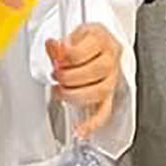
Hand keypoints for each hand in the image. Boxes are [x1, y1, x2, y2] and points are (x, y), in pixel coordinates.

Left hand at [45, 24, 121, 138]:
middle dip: (69, 77)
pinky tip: (80, 130)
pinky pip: (105, 112)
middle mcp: (110, 59)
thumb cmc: (86, 41)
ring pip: (99, 91)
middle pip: (94, 71)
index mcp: (101, 39)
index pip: (81, 52)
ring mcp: (112, 78)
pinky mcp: (110, 95)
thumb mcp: (72, 35)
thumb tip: (52, 46)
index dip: (64, 58)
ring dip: (75, 94)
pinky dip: (92, 124)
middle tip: (56, 76)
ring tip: (60, 92)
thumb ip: (60, 45)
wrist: (101, 44)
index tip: (56, 60)